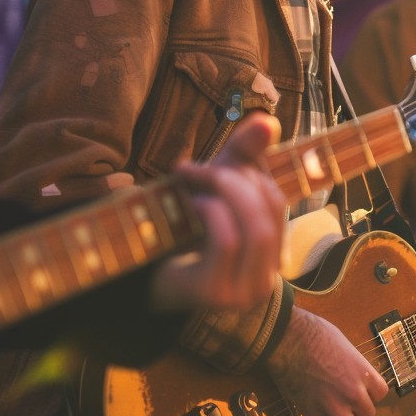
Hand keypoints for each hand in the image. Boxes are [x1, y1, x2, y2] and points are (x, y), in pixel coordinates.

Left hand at [149, 113, 285, 312]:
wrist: (137, 281)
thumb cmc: (179, 234)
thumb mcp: (214, 191)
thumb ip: (243, 157)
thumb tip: (269, 121)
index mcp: (272, 255)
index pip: (278, 200)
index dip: (251, 170)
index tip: (213, 159)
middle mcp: (267, 278)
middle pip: (272, 211)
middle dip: (236, 178)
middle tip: (196, 168)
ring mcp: (244, 291)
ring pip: (256, 228)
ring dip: (222, 194)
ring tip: (190, 186)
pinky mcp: (216, 293)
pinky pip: (227, 241)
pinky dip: (209, 213)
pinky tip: (188, 206)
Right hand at [263, 307, 389, 415]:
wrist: (288, 337)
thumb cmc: (315, 333)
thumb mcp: (344, 346)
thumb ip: (353, 366)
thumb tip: (352, 375)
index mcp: (363, 372)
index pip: (381, 394)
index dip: (370, 395)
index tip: (360, 393)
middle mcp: (353, 392)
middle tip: (347, 412)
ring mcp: (333, 404)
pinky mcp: (311, 413)